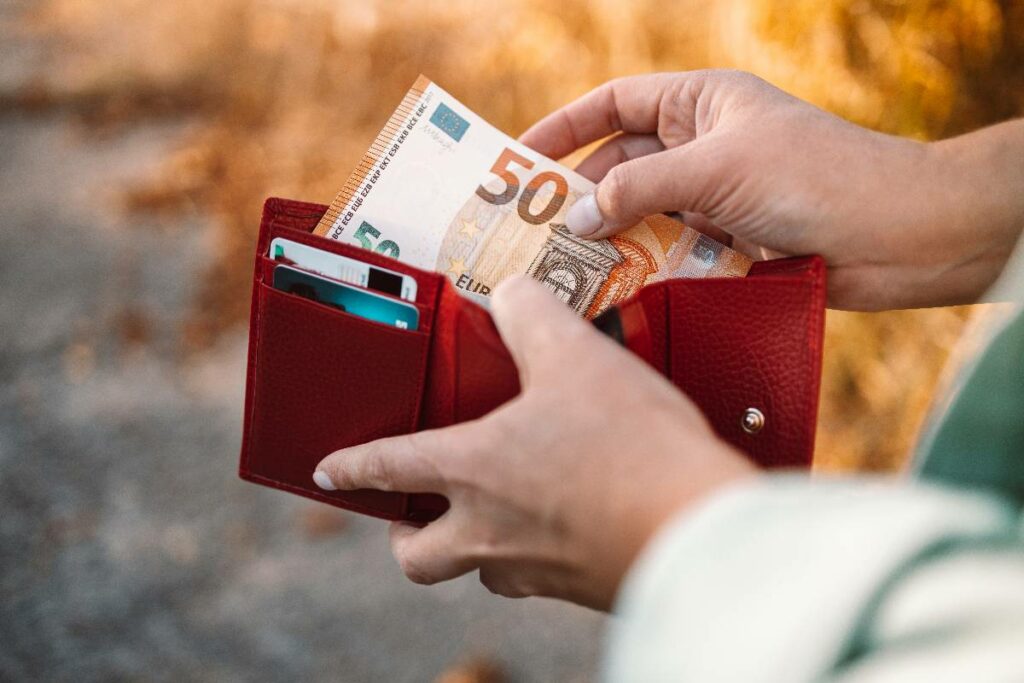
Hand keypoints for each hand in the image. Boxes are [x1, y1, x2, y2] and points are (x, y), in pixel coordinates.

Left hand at [314, 277, 754, 610]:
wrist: (696, 529)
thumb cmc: (628, 446)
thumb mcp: (576, 354)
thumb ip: (531, 313)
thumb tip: (512, 292)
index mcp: (472, 471)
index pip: (388, 468)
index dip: (351, 467)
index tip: (326, 471)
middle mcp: (490, 531)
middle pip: (417, 558)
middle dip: (406, 538)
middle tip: (418, 512)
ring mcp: (535, 570)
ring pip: (481, 572)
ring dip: (474, 547)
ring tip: (499, 511)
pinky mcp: (580, 590)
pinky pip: (539, 580)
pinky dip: (537, 555)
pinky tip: (569, 520)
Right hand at [520, 70, 1023, 309]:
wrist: (896, 236)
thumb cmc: (813, 177)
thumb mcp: (715, 169)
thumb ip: (638, 188)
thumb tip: (575, 218)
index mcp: (701, 102)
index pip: (616, 102)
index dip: (565, 126)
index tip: (520, 160)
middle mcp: (703, 145)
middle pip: (621, 162)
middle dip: (579, 194)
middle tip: (530, 230)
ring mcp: (715, 196)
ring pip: (642, 212)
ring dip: (607, 235)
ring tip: (560, 264)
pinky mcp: (727, 243)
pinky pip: (669, 250)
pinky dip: (641, 265)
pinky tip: (611, 286)